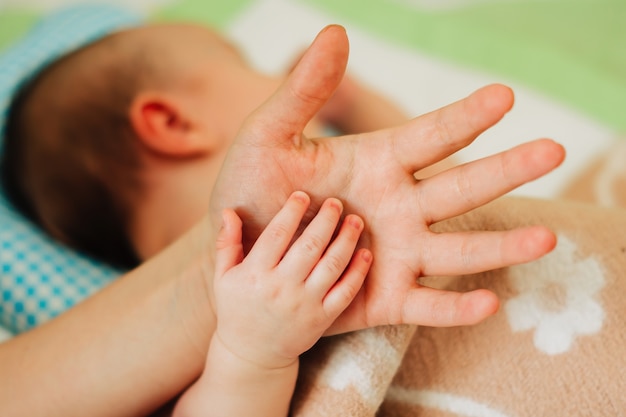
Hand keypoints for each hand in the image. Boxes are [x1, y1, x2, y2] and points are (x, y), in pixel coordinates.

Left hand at [210, 25, 564, 333]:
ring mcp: (397, 251)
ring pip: (458, 247)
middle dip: (506, 170)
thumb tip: (334, 32)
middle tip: (554, 150)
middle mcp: (400, 205)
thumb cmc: (253, 192)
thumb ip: (302, 92)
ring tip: (545, 238)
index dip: (465, 117)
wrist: (242, 256)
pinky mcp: (385, 297)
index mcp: (377, 162)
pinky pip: (427, 304)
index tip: (503, 96)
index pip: (431, 136)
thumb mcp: (268, 137)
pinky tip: (488, 303)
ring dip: (501, 243)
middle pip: (461, 186)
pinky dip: (456, 307)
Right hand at [212, 191, 370, 368]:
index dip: (291, 212)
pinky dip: (358, 272)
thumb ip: (226, 243)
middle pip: (309, 246)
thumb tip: (229, 210)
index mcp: (255, 274)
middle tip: (336, 202)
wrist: (251, 354)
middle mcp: (281, 288)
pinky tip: (365, 253)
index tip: (303, 195)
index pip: (277, 235)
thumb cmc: (236, 309)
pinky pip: (345, 292)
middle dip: (326, 220)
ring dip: (346, 240)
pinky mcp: (322, 319)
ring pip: (331, 266)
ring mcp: (304, 304)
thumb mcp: (223, 277)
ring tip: (355, 220)